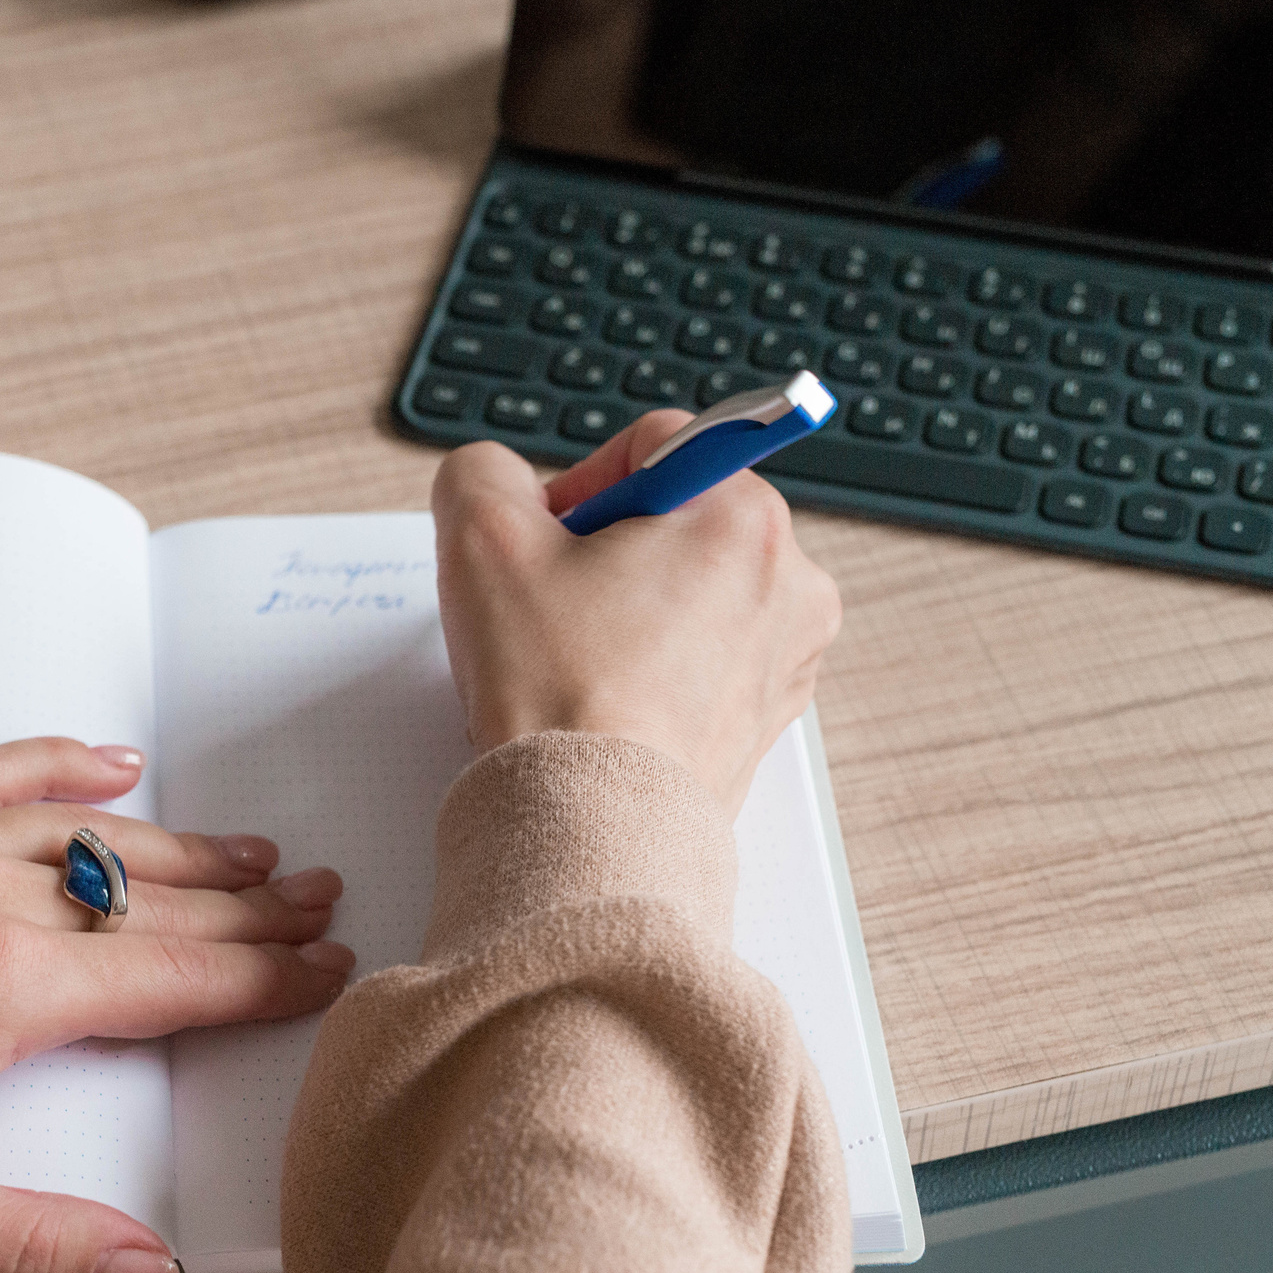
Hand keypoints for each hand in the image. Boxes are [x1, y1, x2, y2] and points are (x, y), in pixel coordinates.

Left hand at [0, 738, 353, 1272]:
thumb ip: (31, 1247)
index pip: (175, 977)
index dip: (265, 978)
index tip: (325, 971)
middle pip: (153, 899)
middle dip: (250, 908)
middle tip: (319, 905)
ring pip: (90, 833)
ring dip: (183, 845)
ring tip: (253, 854)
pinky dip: (60, 762)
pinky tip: (110, 761)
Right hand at [430, 416, 841, 813]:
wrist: (589, 824)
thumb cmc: (556, 694)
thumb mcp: (481, 537)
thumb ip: (482, 470)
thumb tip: (497, 479)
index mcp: (743, 515)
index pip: (651, 448)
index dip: (578, 488)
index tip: (549, 544)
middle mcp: (791, 579)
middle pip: (676, 518)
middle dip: (606, 551)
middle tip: (556, 607)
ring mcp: (787, 654)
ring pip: (689, 588)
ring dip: (629, 608)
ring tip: (580, 661)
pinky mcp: (768, 714)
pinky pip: (704, 656)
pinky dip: (655, 665)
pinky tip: (608, 697)